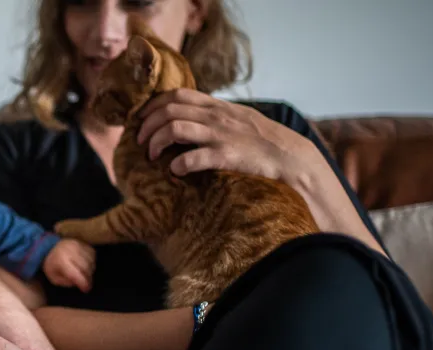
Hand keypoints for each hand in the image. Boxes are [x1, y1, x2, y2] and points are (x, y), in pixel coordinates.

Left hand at [43, 239, 95, 292]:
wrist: (49, 247)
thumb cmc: (52, 265)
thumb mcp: (53, 278)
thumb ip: (66, 282)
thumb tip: (78, 283)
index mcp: (61, 261)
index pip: (75, 274)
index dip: (83, 283)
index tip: (86, 289)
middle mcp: (70, 251)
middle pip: (86, 268)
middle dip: (88, 278)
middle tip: (86, 283)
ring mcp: (77, 245)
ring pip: (91, 261)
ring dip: (91, 269)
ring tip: (86, 274)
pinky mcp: (82, 242)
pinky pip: (93, 253)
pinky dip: (92, 261)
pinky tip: (87, 265)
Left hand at [136, 88, 327, 183]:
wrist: (291, 158)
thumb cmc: (263, 141)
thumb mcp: (238, 119)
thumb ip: (214, 115)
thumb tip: (189, 116)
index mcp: (218, 106)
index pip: (177, 94)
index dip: (153, 105)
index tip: (141, 119)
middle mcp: (216, 117)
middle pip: (169, 110)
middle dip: (147, 125)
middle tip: (140, 142)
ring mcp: (221, 135)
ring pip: (174, 129)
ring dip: (156, 142)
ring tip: (152, 156)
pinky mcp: (226, 156)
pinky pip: (192, 158)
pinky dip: (178, 165)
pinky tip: (175, 171)